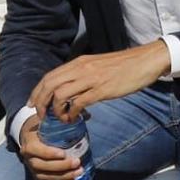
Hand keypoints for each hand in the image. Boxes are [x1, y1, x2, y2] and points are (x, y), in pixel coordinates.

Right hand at [17, 119, 84, 179]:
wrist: (31, 136)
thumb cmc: (43, 127)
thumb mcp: (50, 119)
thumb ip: (65, 118)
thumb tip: (88, 115)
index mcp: (29, 142)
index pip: (36, 150)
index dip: (49, 153)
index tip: (64, 153)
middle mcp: (28, 157)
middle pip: (41, 166)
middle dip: (60, 166)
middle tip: (77, 162)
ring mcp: (31, 169)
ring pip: (44, 177)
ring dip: (62, 177)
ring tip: (78, 172)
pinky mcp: (37, 177)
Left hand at [26, 42, 169, 121]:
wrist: (146, 61)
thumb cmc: (125, 65)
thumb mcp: (98, 66)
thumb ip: (84, 74)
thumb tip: (72, 88)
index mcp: (79, 62)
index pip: (50, 76)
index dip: (37, 91)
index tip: (33, 104)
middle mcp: (81, 68)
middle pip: (50, 85)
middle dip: (40, 102)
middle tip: (41, 115)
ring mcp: (91, 79)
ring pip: (61, 95)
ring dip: (56, 110)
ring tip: (62, 118)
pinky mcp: (102, 90)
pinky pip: (78, 103)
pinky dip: (72, 113)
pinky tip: (75, 118)